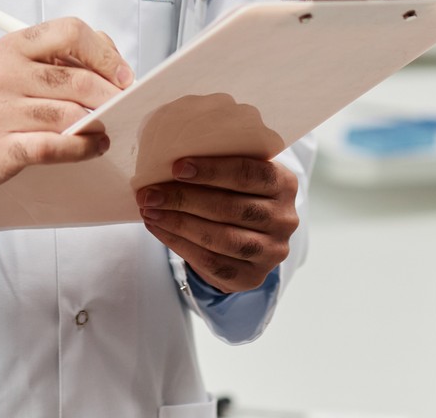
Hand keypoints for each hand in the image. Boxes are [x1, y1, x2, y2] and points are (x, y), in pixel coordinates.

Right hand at [0, 17, 131, 208]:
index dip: (105, 54)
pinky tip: (94, 146)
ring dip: (99, 123)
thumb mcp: (24, 68)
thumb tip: (117, 70)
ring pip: (69, 115)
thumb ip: (67, 60)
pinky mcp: (1, 148)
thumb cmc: (1, 104)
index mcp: (13, 46)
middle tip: (125, 104)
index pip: (70, 33)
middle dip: (110, 95)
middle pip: (76, 79)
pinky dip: (83, 148)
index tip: (123, 75)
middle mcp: (3, 74)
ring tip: (108, 127)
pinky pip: (54, 147)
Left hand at [138, 156, 298, 293]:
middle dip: (184, 199)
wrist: (250, 234)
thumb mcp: (239, 173)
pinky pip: (212, 262)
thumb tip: (166, 157)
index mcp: (284, 183)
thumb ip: (219, 162)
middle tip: (150, 193)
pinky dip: (180, 244)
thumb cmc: (236, 192)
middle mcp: (285, 219)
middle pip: (230, 208)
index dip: (212, 171)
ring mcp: (272, 251)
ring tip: (150, 211)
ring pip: (221, 238)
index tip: (176, 167)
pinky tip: (159, 229)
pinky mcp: (253, 277)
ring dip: (178, 224)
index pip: (248, 174)